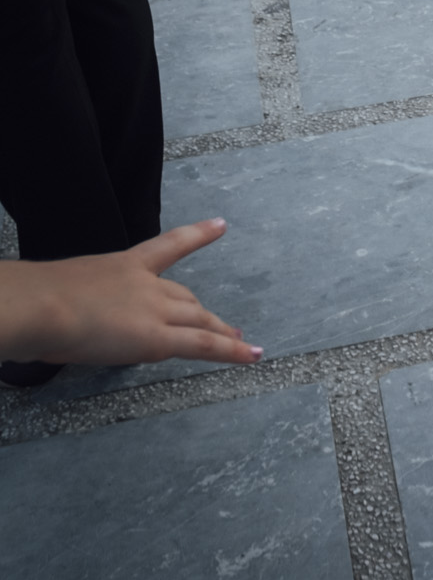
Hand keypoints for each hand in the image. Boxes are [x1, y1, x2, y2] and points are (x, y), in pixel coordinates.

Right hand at [0, 221, 261, 367]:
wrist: (40, 306)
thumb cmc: (34, 301)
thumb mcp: (59, 293)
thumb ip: (73, 304)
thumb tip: (60, 327)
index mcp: (123, 265)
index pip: (167, 247)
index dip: (197, 235)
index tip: (221, 225)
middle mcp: (146, 284)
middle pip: (185, 298)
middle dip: (203, 313)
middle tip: (223, 325)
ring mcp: (154, 310)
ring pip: (198, 321)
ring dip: (220, 332)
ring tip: (240, 343)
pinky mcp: (157, 338)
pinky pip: (203, 346)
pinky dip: (229, 351)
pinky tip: (250, 354)